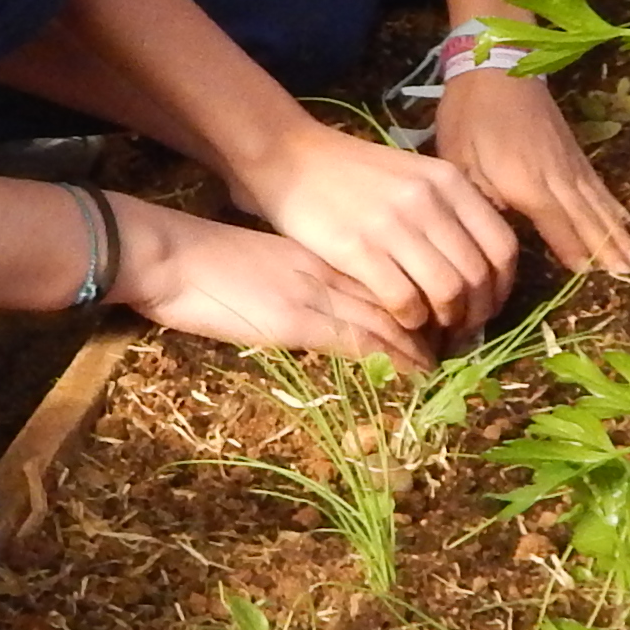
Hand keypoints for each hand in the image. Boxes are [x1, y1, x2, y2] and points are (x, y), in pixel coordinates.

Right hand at [111, 197, 430, 364]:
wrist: (170, 254)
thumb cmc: (204, 260)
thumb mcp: (265, 263)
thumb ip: (299, 276)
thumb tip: (316, 299)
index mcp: (320, 252)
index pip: (388, 271)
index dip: (419, 297)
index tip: (439, 321)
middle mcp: (329, 268)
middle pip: (401, 293)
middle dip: (434, 323)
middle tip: (459, 348)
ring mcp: (316, 293)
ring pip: (391, 319)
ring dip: (421, 348)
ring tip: (443, 370)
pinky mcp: (298, 320)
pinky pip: (361, 342)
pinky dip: (394, 361)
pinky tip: (416, 377)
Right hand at [229, 118, 519, 341]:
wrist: (289, 155)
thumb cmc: (352, 172)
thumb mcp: (412, 175)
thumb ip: (448, 209)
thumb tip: (479, 266)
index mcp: (448, 181)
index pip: (502, 246)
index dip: (502, 287)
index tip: (489, 306)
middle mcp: (428, 200)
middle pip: (478, 275)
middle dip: (476, 313)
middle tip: (462, 330)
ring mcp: (393, 223)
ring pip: (447, 292)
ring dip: (446, 322)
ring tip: (434, 330)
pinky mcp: (357, 247)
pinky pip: (404, 300)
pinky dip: (410, 320)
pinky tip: (402, 321)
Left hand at [430, 64, 629, 276]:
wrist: (498, 64)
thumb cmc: (471, 115)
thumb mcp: (461, 162)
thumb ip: (483, 201)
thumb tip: (501, 233)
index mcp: (527, 184)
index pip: (557, 226)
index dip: (575, 251)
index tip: (594, 277)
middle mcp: (557, 178)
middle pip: (587, 220)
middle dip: (609, 250)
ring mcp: (570, 163)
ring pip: (599, 205)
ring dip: (619, 233)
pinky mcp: (574, 151)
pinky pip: (599, 186)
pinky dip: (614, 206)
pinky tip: (626, 221)